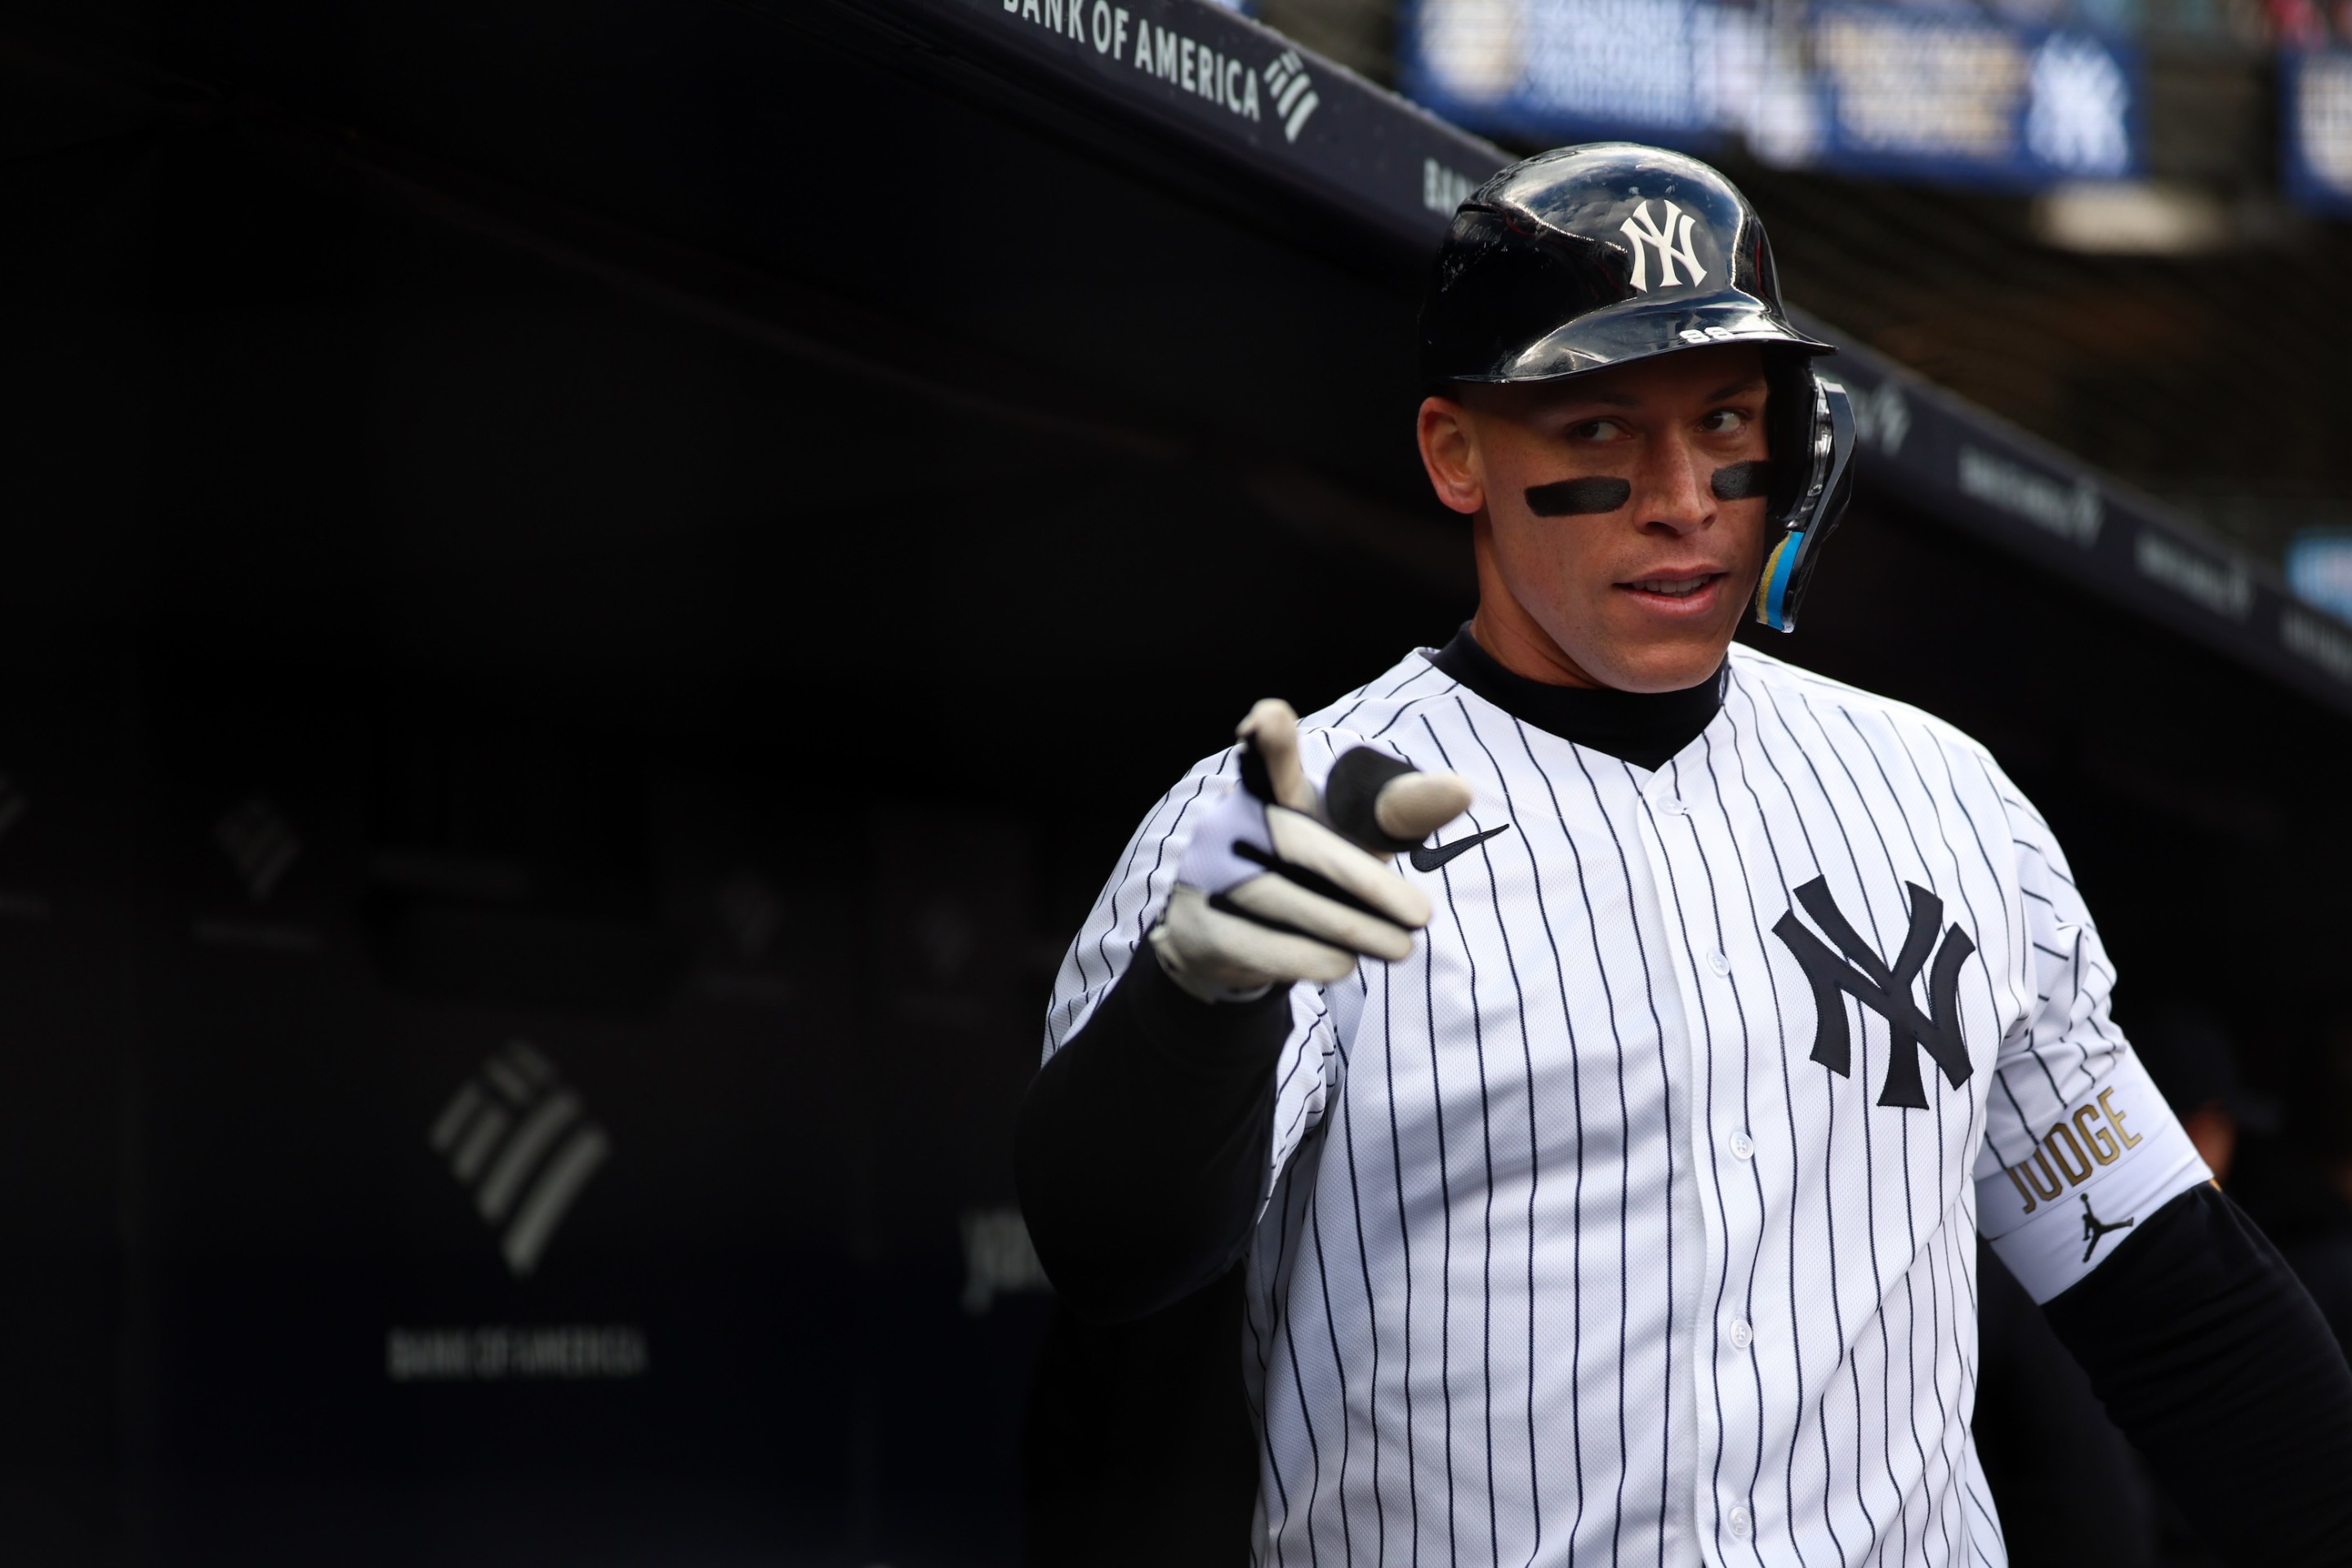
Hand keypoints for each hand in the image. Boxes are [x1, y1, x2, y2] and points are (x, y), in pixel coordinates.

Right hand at [1149, 699, 1473, 1001]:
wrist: (1230, 940)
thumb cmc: (1314, 874)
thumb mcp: (1354, 838)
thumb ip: (1401, 810)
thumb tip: (1461, 789)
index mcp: (1272, 793)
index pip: (1271, 759)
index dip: (1268, 737)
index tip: (1266, 718)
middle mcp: (1232, 825)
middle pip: (1301, 845)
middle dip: (1365, 882)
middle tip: (1422, 915)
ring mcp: (1208, 874)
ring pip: (1289, 902)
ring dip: (1355, 930)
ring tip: (1400, 948)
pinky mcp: (1202, 927)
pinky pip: (1267, 947)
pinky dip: (1315, 959)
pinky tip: (1343, 963)